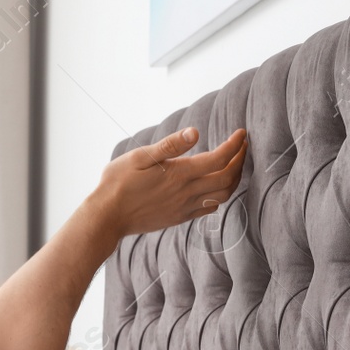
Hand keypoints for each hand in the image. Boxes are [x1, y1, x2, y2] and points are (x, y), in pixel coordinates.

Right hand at [89, 127, 247, 238]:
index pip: (220, 158)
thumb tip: (195, 132)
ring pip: (223, 195)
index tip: (241, 133)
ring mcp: (185, 207)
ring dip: (234, 179)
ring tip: (234, 164)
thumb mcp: (140, 157)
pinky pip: (209, 208)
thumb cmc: (118, 183)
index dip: (235, 145)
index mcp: (180, 174)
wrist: (108, 217)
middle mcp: (187, 192)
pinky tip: (216, 186)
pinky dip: (220, 195)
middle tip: (242, 146)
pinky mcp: (179, 217)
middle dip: (240, 160)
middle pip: (228, 178)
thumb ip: (170, 145)